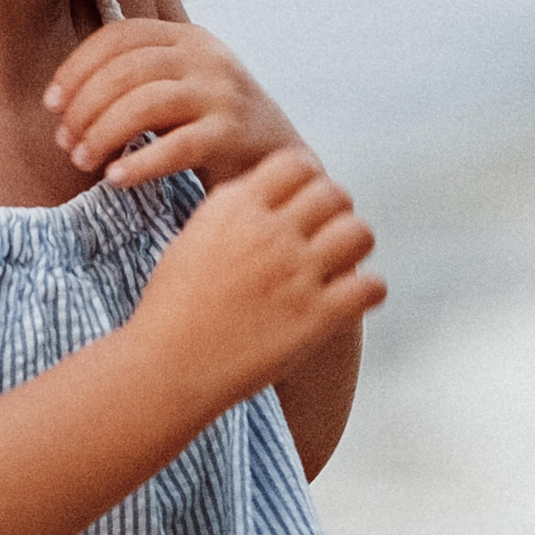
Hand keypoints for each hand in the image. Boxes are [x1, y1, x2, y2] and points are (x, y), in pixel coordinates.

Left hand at [44, 15, 296, 189]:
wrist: (280, 162)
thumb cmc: (213, 127)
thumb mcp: (177, 87)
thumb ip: (134, 78)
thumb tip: (62, 94)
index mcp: (187, 38)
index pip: (118, 37)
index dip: (77, 67)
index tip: (51, 103)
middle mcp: (207, 58)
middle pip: (125, 71)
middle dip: (83, 107)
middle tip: (65, 142)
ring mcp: (223, 94)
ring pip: (145, 104)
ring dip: (102, 134)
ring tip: (83, 162)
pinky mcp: (234, 134)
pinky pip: (176, 146)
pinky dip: (139, 163)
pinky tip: (117, 178)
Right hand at [126, 147, 384, 422]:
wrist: (163, 370)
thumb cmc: (170, 310)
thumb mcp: (192, 240)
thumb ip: (232, 214)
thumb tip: (263, 198)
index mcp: (234, 208)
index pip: (295, 164)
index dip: (306, 181)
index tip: (302, 203)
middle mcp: (268, 233)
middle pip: (334, 192)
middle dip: (335, 210)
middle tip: (325, 235)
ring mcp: (295, 274)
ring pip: (359, 232)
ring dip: (355, 245)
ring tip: (341, 265)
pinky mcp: (317, 317)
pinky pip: (371, 286)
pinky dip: (368, 291)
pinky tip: (351, 301)